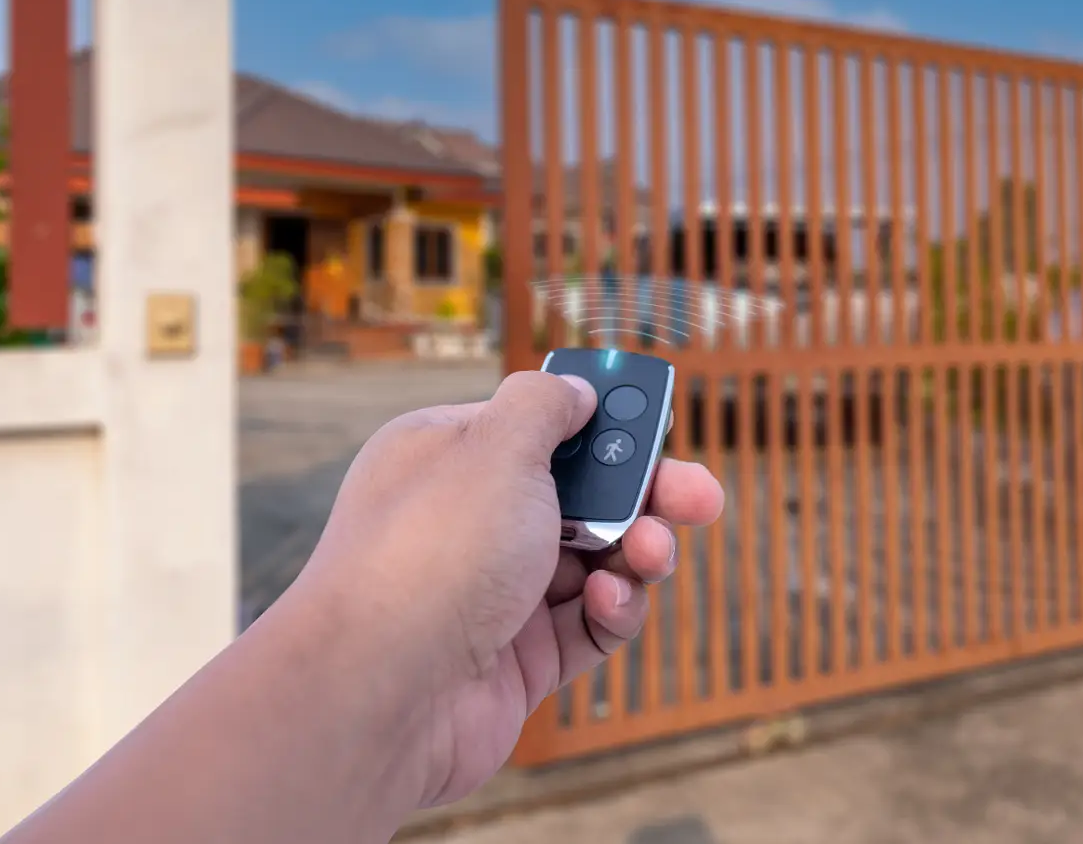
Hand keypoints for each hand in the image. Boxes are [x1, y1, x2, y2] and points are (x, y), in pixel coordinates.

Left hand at [286, 370, 723, 808]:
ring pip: (596, 559)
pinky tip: (609, 600)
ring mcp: (494, 592)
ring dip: (636, 551)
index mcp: (451, 456)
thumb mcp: (496, 446)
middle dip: (646, 494)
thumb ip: (545, 407)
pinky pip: (588, 624)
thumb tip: (575, 391)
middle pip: (582, 494)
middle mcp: (470, 522)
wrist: (380, 690)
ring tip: (649, 553)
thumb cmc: (430, 554)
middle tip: (702, 499)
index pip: (540, 426)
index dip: (604, 426)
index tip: (659, 424)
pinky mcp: (518, 658)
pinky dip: (612, 608)